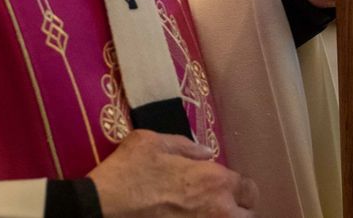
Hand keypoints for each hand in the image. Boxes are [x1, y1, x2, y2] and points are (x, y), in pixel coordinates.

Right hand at [89, 130, 254, 216]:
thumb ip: (185, 146)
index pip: (248, 189)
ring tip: (207, 214)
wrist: (104, 207)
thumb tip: (206, 154)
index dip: (240, 188)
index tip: (230, 189)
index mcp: (215, 181)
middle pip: (248, 216)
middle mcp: (218, 211)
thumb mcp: (152, 142)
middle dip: (239, 210)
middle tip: (222, 207)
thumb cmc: (129, 171)